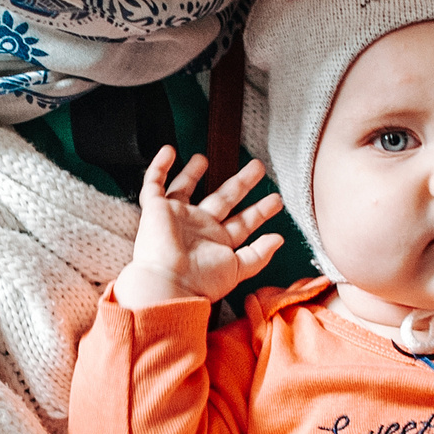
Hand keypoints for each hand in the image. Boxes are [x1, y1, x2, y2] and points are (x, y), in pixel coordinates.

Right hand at [114, 149, 285, 309]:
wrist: (168, 281)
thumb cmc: (200, 280)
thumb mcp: (238, 269)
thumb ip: (259, 255)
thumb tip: (279, 239)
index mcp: (217, 242)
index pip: (243, 222)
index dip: (260, 211)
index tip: (276, 200)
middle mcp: (198, 227)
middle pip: (223, 199)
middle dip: (241, 184)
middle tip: (257, 168)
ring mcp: (177, 216)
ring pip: (186, 188)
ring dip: (194, 173)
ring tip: (204, 157)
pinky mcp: (156, 209)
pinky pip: (154, 184)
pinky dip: (159, 167)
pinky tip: (168, 152)